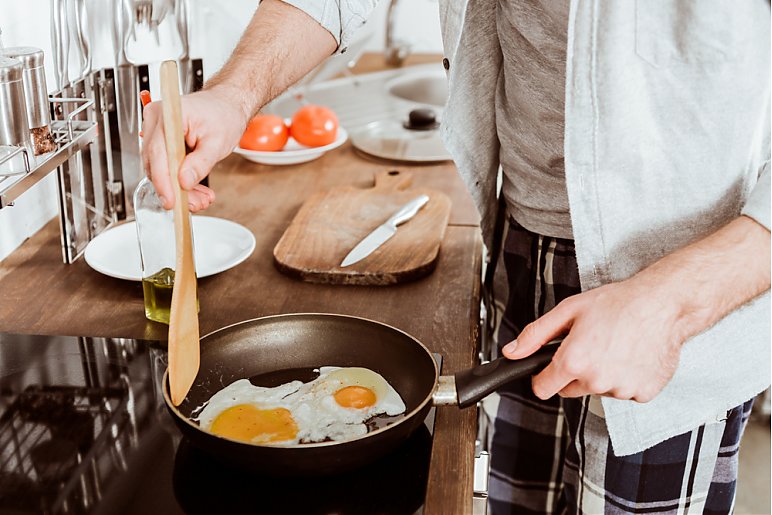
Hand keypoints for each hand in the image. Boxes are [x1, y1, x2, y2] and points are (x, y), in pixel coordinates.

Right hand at [141, 87, 247, 211]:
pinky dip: (180, 181)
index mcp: (167, 115)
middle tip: (195, 203)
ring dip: (179, 188)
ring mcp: (156, 133)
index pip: (157, 154)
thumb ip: (201, 162)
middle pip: (156, 164)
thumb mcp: (218, 141)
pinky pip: (166, 167)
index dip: (163, 181)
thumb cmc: (224, 114)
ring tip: (201, 198)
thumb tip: (184, 181)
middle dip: (175, 189)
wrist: (227, 105)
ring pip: (160, 170)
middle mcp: (155, 122)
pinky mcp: (162, 143)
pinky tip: (196, 190)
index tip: (171, 201)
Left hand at [500, 216, 770, 402]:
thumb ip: (535, 335)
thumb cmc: (617, 303)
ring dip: (602, 374)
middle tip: (590, 345)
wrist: (662, 304)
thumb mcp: (568, 311)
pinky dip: (625, 378)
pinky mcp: (643, 394)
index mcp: (573, 361)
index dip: (542, 377)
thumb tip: (511, 352)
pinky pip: (624, 392)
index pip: (542, 389)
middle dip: (574, 372)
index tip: (548, 369)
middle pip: (570, 390)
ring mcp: (621, 389)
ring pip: (598, 390)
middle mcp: (596, 380)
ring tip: (615, 346)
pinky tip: (631, 356)